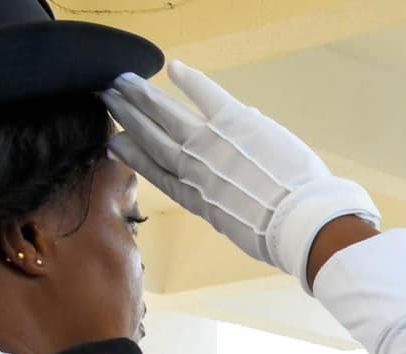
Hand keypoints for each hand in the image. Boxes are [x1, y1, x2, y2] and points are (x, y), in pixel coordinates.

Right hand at [104, 61, 379, 288]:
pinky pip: (205, 94)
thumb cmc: (274, 234)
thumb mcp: (237, 223)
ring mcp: (210, 143)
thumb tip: (227, 172)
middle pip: (151, 137)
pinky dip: (188, 80)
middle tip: (106, 97)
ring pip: (165, 113)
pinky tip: (173, 67)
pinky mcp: (233, 122)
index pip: (154, 171)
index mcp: (194, 197)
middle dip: (127, 116)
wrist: (298, 223)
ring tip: (121, 82)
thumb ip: (225, 195)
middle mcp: (192, 169)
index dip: (132, 155)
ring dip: (142, 95)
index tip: (113, 141)